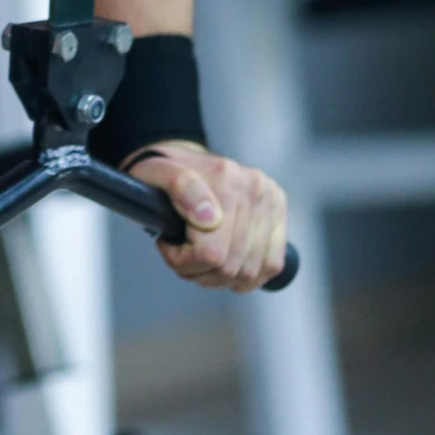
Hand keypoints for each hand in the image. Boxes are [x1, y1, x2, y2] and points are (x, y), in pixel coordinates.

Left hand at [127, 140, 287, 290]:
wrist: (183, 156)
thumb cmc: (164, 169)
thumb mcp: (155, 171)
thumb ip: (179, 186)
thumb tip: (210, 218)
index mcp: (225, 178)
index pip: (211, 252)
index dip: (183, 261)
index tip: (168, 246)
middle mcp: (254, 188)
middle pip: (230, 266)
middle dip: (200, 272)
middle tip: (181, 259)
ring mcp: (270, 201)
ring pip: (249, 271)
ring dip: (221, 278)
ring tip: (201, 261)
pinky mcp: (279, 214)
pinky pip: (271, 264)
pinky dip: (249, 277)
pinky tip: (228, 270)